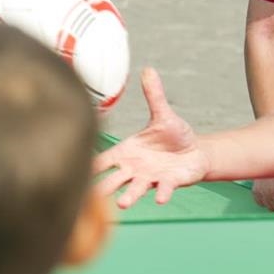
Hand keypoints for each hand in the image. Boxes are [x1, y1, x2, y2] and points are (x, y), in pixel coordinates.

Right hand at [93, 67, 211, 207]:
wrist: (196, 153)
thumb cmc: (174, 135)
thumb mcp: (163, 115)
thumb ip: (154, 95)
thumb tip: (149, 69)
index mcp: (127, 151)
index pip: (105, 160)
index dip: (93, 164)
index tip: (78, 167)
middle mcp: (135, 168)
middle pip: (115, 178)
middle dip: (105, 186)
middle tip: (94, 195)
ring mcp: (151, 178)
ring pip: (136, 188)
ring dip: (129, 196)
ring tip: (123, 203)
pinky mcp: (169, 183)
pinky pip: (164, 189)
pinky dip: (163, 193)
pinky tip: (161, 199)